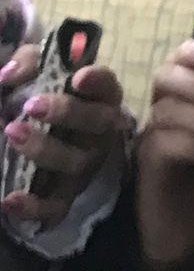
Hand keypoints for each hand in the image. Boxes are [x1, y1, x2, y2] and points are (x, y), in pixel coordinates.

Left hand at [0, 45, 127, 231]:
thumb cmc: (47, 95)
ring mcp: (86, 164)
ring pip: (76, 163)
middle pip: (97, 123)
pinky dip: (34, 206)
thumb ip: (27, 63)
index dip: (98, 81)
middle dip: (67, 113)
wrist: (48, 134)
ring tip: (12, 133)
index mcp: (99, 97)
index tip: (78, 77)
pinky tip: (9, 200)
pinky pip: (57, 206)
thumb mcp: (39, 70)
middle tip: (33, 105)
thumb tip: (6, 75)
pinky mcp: (67, 193)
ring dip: (44, 150)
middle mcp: (100, 132)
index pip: (107, 86)